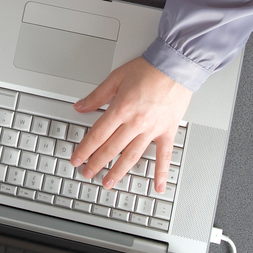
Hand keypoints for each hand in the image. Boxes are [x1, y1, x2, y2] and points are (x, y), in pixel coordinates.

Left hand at [69, 56, 191, 193]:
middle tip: (87, 173)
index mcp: (121, 109)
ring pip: (132, 156)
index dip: (85, 149)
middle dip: (97, 163)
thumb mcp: (115, 78)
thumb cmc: (148, 70)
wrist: (176, 66)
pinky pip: (164, 156)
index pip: (97, 135)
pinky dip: (160, 172)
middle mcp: (136, 123)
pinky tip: (156, 186)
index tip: (77, 159)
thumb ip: (96, 96)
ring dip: (118, 171)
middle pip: (111, 148)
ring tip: (108, 183)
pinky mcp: (167, 131)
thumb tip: (80, 107)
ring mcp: (152, 129)